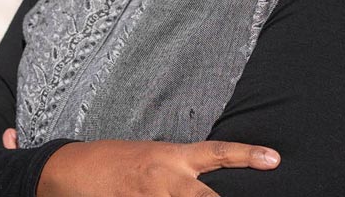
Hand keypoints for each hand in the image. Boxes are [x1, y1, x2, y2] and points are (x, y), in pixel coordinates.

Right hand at [2, 131, 279, 196]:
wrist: (70, 170)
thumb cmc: (119, 161)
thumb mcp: (157, 156)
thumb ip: (186, 168)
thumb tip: (216, 175)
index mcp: (174, 157)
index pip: (218, 153)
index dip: (247, 155)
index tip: (275, 159)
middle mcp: (164, 178)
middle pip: (203, 196)